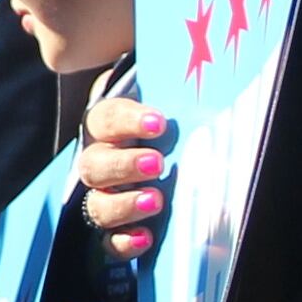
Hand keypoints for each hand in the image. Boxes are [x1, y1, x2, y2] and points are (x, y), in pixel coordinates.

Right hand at [75, 93, 174, 266]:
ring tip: (156, 199)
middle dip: (124, 165)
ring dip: (124, 203)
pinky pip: (107, 242)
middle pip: (95, 165)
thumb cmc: (166, 122)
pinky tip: (145, 238)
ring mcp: (103, 197)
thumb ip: (176, 88)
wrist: (161, 148)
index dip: (129, 121)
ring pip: (97, 204)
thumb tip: (206, 59)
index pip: (106, 119)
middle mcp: (98, 162)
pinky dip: (123, 242)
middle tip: (156, 163)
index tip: (159, 122)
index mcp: (107, 127)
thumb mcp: (169, 100)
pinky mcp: (115, 229)